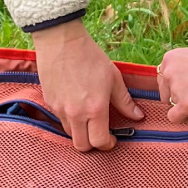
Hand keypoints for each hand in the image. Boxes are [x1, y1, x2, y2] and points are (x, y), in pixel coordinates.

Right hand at [30, 20, 142, 150]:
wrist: (61, 41)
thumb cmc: (90, 57)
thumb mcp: (113, 78)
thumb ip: (125, 101)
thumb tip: (138, 116)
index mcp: (95, 109)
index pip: (99, 142)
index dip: (107, 144)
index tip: (112, 139)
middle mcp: (76, 114)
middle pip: (82, 146)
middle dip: (93, 145)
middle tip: (100, 134)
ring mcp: (60, 109)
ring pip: (70, 134)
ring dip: (80, 132)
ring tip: (88, 120)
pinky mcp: (49, 103)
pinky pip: (60, 120)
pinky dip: (70, 120)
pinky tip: (75, 106)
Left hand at [157, 43, 187, 122]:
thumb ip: (187, 63)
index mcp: (171, 59)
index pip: (164, 77)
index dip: (175, 84)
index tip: (187, 86)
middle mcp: (169, 73)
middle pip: (165, 92)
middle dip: (177, 95)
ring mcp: (176, 90)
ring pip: (172, 104)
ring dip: (185, 104)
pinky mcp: (185, 105)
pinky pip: (174, 118)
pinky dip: (183, 118)